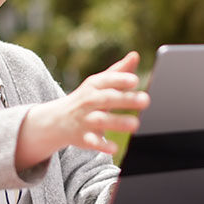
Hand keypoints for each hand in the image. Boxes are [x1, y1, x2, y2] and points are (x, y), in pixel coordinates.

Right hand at [15, 52, 149, 170]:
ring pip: (101, 120)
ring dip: (118, 122)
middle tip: (146, 100)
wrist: (57, 120)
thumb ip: (119, 71)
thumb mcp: (99, 83)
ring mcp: (85, 120)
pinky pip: (93, 142)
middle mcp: (89, 101)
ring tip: (136, 124)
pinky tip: (115, 147)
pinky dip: (102, 145)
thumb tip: (135, 55)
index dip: (120, 79)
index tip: (135, 80)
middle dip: (126, 100)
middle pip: (107, 99)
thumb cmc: (86, 98)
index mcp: (94, 86)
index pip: (107, 80)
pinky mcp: (84, 138)